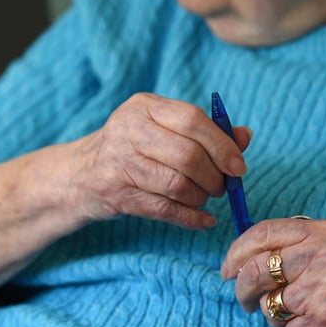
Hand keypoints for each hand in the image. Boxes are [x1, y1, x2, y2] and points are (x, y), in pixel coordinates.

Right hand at [72, 92, 251, 227]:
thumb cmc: (134, 148)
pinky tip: (204, 220)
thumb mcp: (163, 129)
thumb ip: (205, 131)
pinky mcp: (116, 194)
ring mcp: (119, 162)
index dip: (222, 145)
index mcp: (145, 106)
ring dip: (201, 197)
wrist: (80, 174)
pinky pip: (164, 209)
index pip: (193, 120)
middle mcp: (128, 129)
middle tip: (222, 187)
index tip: (239, 167)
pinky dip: (191, 218)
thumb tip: (245, 136)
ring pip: (177, 185)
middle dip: (214, 177)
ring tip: (204, 198)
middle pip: (187, 156)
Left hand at [221, 218, 325, 326]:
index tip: (227, 268)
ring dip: (274, 314)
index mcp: (325, 232)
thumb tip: (246, 257)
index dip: (236, 252)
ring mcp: (322, 288)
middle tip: (244, 300)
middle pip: (255, 269)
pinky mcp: (323, 320)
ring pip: (267, 303)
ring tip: (298, 315)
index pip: (262, 233)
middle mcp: (323, 255)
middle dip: (241, 288)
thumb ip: (300, 246)